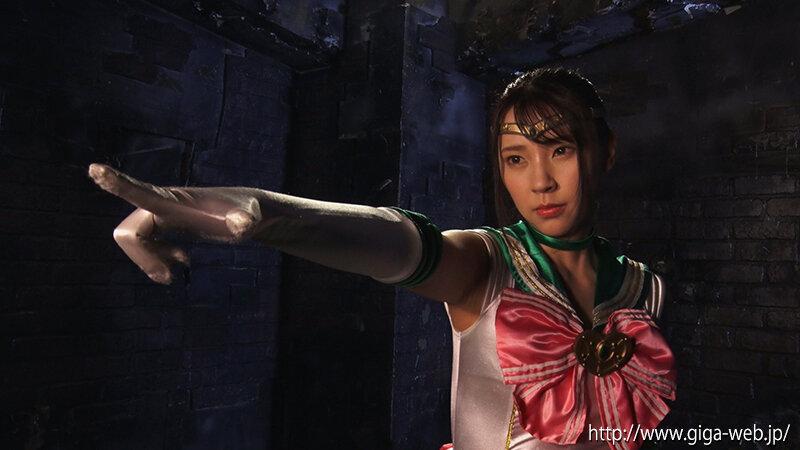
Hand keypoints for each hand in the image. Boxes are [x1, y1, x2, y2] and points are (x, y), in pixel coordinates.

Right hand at [88, 163, 261, 283]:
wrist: (249, 212)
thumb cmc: (248, 213)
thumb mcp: (249, 218)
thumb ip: (245, 221)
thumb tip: (243, 227)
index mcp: (176, 201)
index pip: (142, 193)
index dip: (118, 184)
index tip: (95, 169)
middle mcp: (163, 204)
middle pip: (128, 233)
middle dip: (143, 258)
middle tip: (171, 278)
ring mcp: (162, 213)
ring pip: (133, 240)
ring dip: (149, 261)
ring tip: (182, 266)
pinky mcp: (165, 223)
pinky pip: (142, 243)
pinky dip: (156, 258)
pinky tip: (184, 260)